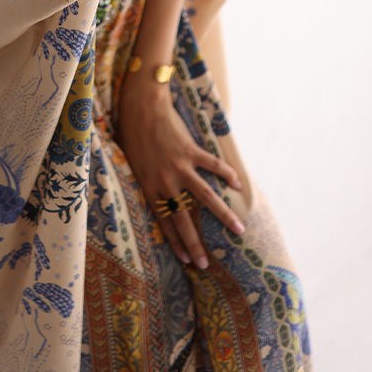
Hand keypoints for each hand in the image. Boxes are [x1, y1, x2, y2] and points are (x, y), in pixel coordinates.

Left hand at [115, 79, 244, 268]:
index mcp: (150, 187)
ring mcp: (180, 167)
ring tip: (238, 230)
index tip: (187, 260)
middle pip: (184, 220)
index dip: (177, 243)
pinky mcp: (191, 151)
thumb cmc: (132, 133)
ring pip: (205, 198)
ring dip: (223, 216)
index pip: (165, 223)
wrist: (142, 107)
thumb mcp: (132, 164)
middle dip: (195, 244)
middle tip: (206, 264)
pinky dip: (226, 174)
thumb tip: (156, 195)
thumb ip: (146, 181)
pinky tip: (237, 185)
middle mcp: (165, 182)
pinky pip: (213, 166)